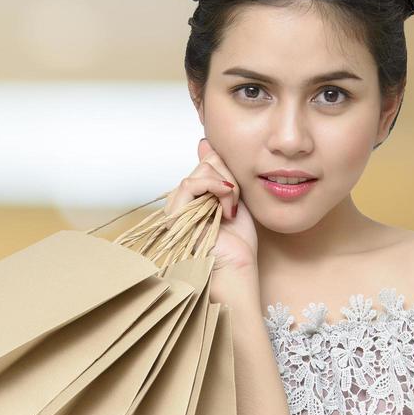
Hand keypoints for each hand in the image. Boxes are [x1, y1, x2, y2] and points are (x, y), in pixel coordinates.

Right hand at [162, 138, 257, 275]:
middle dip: (230, 179)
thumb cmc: (238, 245)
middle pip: (207, 163)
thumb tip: (204, 144)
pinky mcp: (175, 215)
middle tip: (236, 204)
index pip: (208, 162)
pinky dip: (215, 189)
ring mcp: (176, 208)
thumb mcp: (233, 200)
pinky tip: (227, 208)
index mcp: (193, 198)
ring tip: (232, 209)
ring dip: (226, 187)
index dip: (227, 171)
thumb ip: (222, 175)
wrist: (237, 270)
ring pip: (201, 171)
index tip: (237, 194)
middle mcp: (181, 202)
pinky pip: (191, 183)